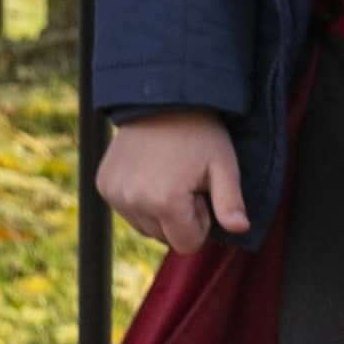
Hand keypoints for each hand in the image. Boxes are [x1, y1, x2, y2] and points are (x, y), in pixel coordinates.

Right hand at [97, 110, 248, 253]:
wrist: (161, 99)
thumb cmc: (199, 133)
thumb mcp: (224, 165)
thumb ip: (231, 202)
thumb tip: (240, 230)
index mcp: (165, 202)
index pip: (187, 244)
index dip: (200, 223)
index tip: (201, 193)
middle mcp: (133, 202)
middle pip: (164, 238)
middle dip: (179, 217)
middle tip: (185, 181)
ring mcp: (114, 194)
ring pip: (145, 227)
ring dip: (159, 210)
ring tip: (168, 175)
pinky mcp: (103, 185)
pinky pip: (127, 210)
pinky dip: (140, 199)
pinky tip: (150, 172)